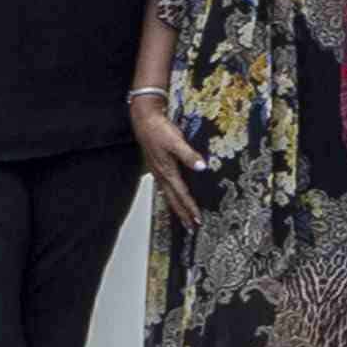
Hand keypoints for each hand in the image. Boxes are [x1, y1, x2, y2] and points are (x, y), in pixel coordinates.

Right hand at [131, 98, 207, 226]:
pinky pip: (164, 186)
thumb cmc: (158, 129)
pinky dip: (170, 194)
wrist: (143, 118)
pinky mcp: (156, 165)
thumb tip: (202, 167)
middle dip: (182, 214)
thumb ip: (189, 155)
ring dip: (176, 206)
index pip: (181, 194)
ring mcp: (157, 171)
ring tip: (183, 217)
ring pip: (167, 194)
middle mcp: (161, 174)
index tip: (197, 219)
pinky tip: (172, 195)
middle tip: (191, 227)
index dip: (190, 207)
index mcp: (167, 171)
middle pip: (173, 199)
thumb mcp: (176, 141)